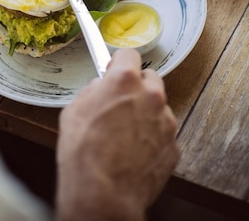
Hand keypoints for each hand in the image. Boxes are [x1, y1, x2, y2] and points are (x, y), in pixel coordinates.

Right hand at [56, 48, 179, 220]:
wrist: (102, 195)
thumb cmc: (84, 153)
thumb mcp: (74, 111)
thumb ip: (92, 92)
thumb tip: (99, 89)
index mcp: (124, 80)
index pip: (129, 54)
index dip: (119, 61)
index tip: (115, 67)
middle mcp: (151, 96)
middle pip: (149, 78)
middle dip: (136, 87)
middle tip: (120, 102)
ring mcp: (166, 121)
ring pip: (158, 107)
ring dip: (145, 113)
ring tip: (124, 134)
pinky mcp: (174, 146)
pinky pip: (163, 133)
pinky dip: (152, 138)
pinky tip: (134, 151)